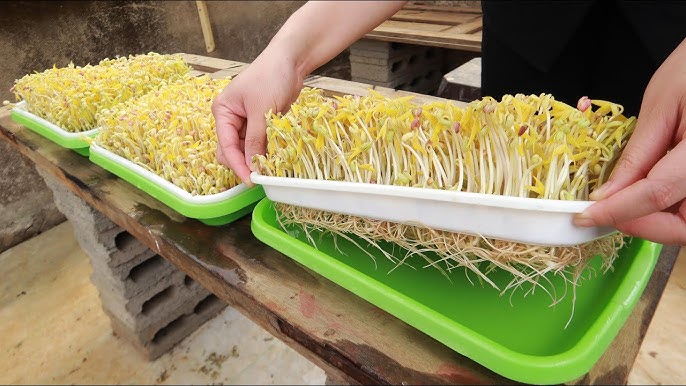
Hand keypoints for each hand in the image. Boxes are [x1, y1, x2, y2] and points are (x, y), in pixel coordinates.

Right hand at [212, 48, 303, 184]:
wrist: (290, 60)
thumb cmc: (271, 77)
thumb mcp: (261, 110)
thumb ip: (255, 139)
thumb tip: (252, 166)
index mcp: (223, 112)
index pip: (225, 145)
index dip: (237, 165)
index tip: (250, 180)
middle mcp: (230, 118)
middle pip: (231, 150)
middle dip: (244, 163)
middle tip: (262, 177)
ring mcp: (245, 121)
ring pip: (246, 149)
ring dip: (256, 159)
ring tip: (270, 168)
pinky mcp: (260, 123)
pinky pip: (259, 143)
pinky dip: (265, 151)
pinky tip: (274, 158)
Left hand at [574, 38, 685, 244]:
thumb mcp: (662, 104)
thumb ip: (638, 154)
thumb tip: (608, 194)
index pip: (657, 193)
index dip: (617, 210)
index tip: (585, 215)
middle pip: (683, 226)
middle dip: (643, 226)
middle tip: (606, 213)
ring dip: (657, 222)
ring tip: (625, 202)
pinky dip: (671, 209)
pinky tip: (646, 194)